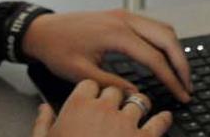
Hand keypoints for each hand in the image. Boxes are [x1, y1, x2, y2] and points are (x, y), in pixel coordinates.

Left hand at [22, 9, 191, 102]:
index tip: (181, 94)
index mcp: (116, 33)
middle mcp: (124, 19)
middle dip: (182, 63)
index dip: (172, 79)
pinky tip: (166, 57)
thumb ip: (114, 84)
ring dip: (176, 50)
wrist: (42, 30)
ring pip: (163, 28)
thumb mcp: (83, 73)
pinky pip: (152, 25)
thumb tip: (138, 96)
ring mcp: (123, 15)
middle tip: (188, 85)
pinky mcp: (121, 16)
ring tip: (181, 73)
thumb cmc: (57, 48)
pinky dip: (165, 41)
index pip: (155, 58)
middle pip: (168, 38)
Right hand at [31, 81, 171, 136]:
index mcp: (78, 106)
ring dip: (139, 104)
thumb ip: (43, 123)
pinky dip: (163, 119)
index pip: (90, 85)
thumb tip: (44, 109)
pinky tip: (165, 118)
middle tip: (115, 108)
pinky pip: (159, 123)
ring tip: (140, 108)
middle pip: (114, 91)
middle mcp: (103, 110)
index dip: (92, 92)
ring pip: (138, 101)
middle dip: (115, 98)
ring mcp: (125, 124)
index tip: (94, 99)